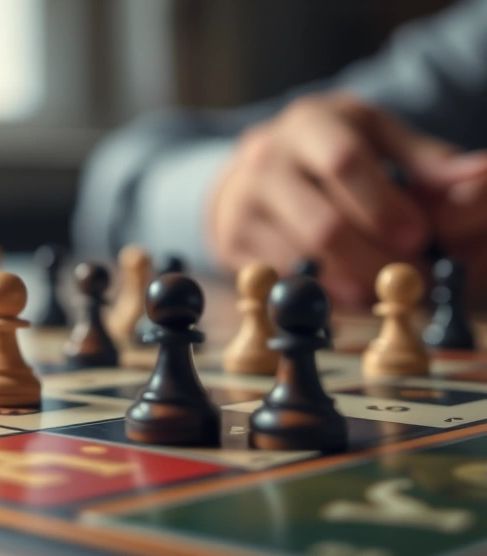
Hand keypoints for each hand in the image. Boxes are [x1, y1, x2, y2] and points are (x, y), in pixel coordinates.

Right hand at [208, 93, 486, 305]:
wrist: (252, 171)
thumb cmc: (328, 151)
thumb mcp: (376, 138)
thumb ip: (427, 161)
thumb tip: (479, 177)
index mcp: (309, 123)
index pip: (343, 163)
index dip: (385, 205)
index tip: (419, 236)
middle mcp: (265, 160)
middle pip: (322, 224)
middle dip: (375, 259)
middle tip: (411, 278)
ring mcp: (242, 205)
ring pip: (303, 261)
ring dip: (354, 283)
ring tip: (385, 286)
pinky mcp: (231, 244)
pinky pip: (283, 282)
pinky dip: (322, 294)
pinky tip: (349, 291)